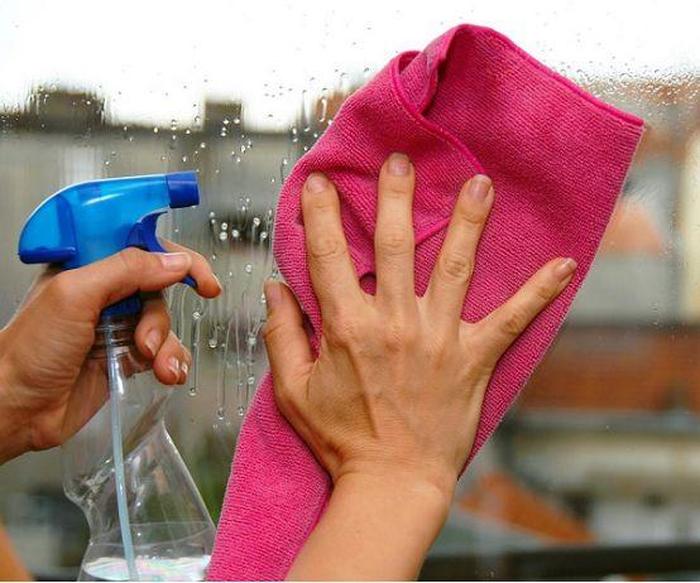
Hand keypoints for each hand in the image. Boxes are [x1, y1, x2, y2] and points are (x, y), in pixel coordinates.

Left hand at [0, 241, 220, 462]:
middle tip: (147, 340)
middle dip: (161, 317)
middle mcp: (105, 294)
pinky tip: (167, 376)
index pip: (142, 246)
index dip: (176, 257)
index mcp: (88, 267)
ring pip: (165, 325)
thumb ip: (126, 270)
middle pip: (160, 289)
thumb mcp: (75, 295)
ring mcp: (117, 327)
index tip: (200, 278)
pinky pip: (165, 353)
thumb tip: (176, 261)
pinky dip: (172, 363)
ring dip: (167, 346)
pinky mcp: (126, 358)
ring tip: (155, 367)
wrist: (17, 409)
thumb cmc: (31, 349)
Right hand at [262, 153, 575, 578]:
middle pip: (396, 247)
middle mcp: (394, 322)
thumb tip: (274, 288)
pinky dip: (538, 292)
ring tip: (480, 184)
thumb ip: (281, 335)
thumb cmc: (340, 438)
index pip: (329, 257)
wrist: (391, 482)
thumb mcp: (293, 390)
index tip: (320, 182)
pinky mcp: (474, 358)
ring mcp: (438, 338)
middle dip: (396, 198)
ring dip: (468, 223)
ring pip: (456, 268)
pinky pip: (512, 320)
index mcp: (347, 327)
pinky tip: (565, 266)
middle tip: (400, 160)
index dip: (320, 214)